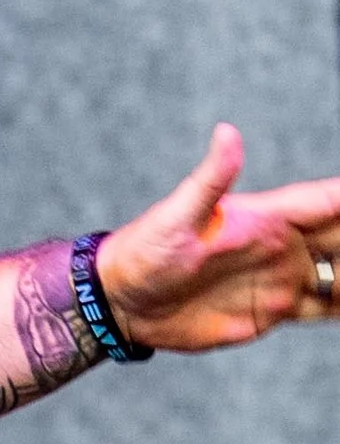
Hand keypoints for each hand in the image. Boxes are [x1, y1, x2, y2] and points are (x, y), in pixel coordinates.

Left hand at [98, 127, 339, 351]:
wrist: (125, 302)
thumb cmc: (146, 251)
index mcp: (270, 215)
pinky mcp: (276, 310)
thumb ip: (210, 180)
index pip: (332, 200)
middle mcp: (286, 243)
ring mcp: (285, 277)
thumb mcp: (176, 217)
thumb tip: (228, 133)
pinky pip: (327, 309)